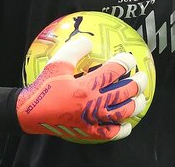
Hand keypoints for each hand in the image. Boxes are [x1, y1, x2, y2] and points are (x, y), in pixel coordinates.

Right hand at [16, 37, 147, 141]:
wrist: (31, 113)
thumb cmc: (44, 86)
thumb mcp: (56, 64)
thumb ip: (73, 50)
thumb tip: (88, 41)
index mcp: (85, 86)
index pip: (112, 72)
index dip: (124, 63)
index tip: (130, 58)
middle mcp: (92, 104)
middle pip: (122, 93)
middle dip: (136, 83)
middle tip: (143, 77)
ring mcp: (91, 120)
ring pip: (120, 113)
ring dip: (134, 105)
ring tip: (141, 98)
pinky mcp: (87, 132)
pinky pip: (109, 133)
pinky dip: (121, 129)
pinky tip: (127, 125)